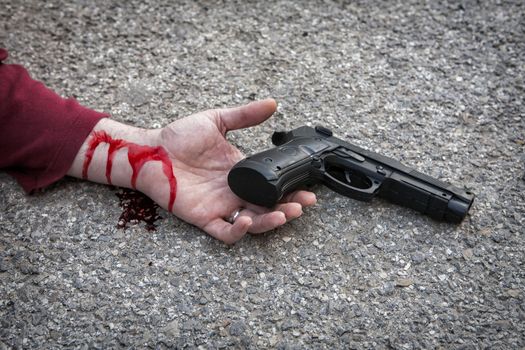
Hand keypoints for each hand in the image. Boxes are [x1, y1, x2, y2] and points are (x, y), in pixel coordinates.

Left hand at [69, 99, 315, 243]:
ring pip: (252, 223)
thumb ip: (244, 115)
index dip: (290, 189)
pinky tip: (248, 219)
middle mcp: (234, 192)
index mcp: (240, 173)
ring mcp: (220, 206)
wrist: (151, 150)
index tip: (308, 187)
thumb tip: (272, 103)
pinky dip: (238, 231)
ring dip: (271, 222)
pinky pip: (224, 232)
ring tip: (285, 213)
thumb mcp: (217, 121)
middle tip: (303, 203)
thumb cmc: (179, 137)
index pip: (271, 185)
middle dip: (289, 208)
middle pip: (268, 207)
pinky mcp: (203, 217)